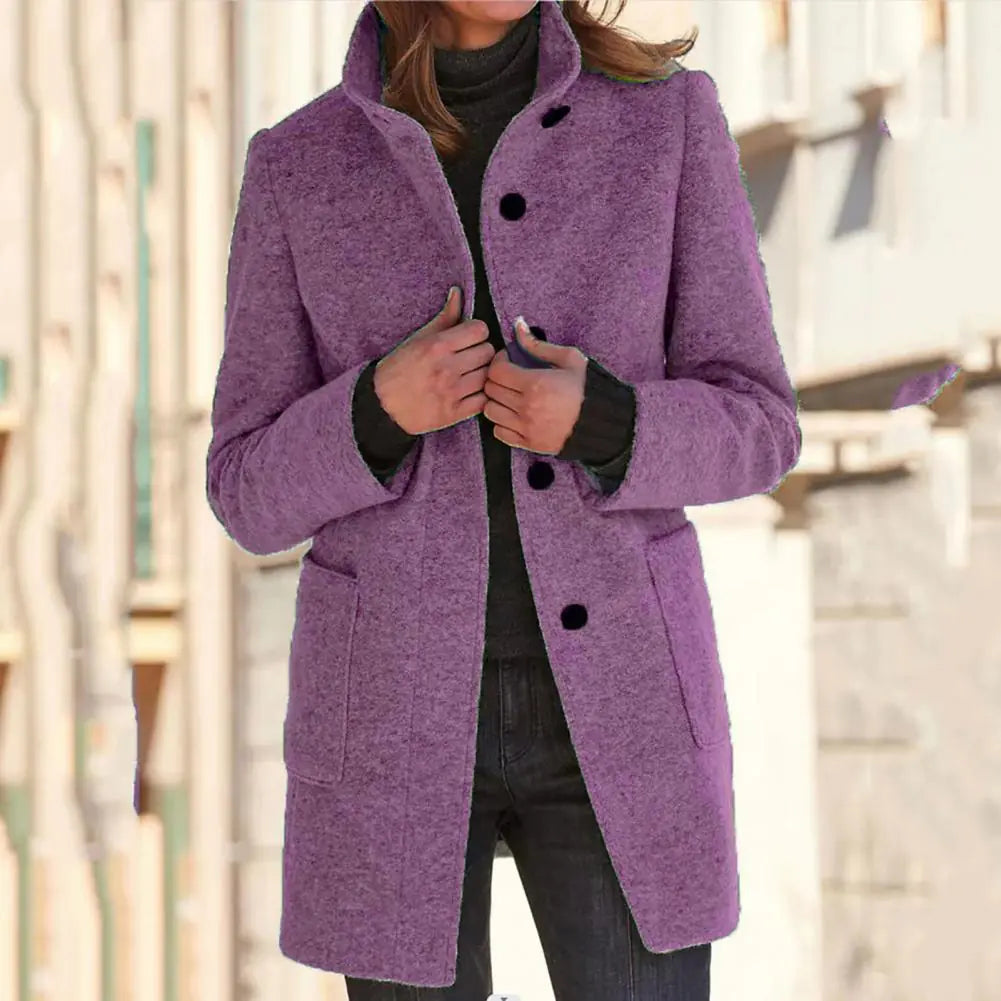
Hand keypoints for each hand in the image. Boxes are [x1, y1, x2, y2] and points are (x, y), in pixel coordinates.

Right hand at [374, 287, 495, 435]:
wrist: (382, 405)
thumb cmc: (399, 368)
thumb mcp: (418, 339)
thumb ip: (444, 318)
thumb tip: (458, 293)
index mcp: (437, 346)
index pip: (480, 330)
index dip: (476, 333)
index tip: (468, 339)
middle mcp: (446, 368)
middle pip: (488, 352)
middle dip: (481, 352)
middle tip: (470, 357)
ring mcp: (452, 392)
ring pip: (488, 376)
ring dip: (482, 374)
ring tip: (470, 375)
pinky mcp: (454, 413)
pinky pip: (484, 400)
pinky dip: (480, 396)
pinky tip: (469, 392)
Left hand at [483, 319, 587, 454]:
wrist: (602, 423)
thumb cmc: (587, 389)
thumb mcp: (569, 359)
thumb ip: (538, 344)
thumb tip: (518, 325)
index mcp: (535, 384)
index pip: (496, 371)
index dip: (499, 362)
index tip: (508, 360)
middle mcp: (526, 407)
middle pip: (491, 390)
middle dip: (497, 379)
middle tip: (510, 377)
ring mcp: (526, 428)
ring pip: (490, 411)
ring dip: (497, 401)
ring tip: (510, 396)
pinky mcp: (528, 444)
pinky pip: (499, 432)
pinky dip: (501, 423)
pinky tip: (514, 414)